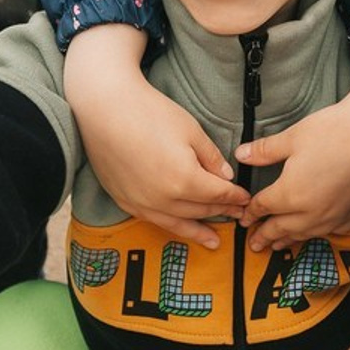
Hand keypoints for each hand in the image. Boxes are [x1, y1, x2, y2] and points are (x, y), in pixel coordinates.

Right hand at [64, 27, 249, 248]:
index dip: (235, 197)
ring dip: (199, 231)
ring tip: (213, 240)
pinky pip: (154, 220)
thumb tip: (225, 176)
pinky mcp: (125, 201)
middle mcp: (164, 199)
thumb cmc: (148, 113)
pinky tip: (178, 227)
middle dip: (222, 211)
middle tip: (237, 214)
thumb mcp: (190, 130)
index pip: (218, 194)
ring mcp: (142, 203)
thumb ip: (210, 157)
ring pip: (178, 223)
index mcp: (185, 180)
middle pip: (201, 210)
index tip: (246, 199)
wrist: (104, 108)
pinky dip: (171, 226)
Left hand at [239, 29, 349, 249]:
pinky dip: (318, 234)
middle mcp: (311, 213)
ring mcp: (335, 217)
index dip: (251, 213)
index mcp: (290, 194)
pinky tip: (316, 232)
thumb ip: (265, 151)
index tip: (244, 217)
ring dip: (288, 240)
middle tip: (254, 244)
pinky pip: (331, 232)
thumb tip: (241, 155)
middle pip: (281, 228)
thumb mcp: (293, 137)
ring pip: (305, 234)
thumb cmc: (335, 130)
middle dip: (265, 236)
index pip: (264, 207)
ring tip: (279, 245)